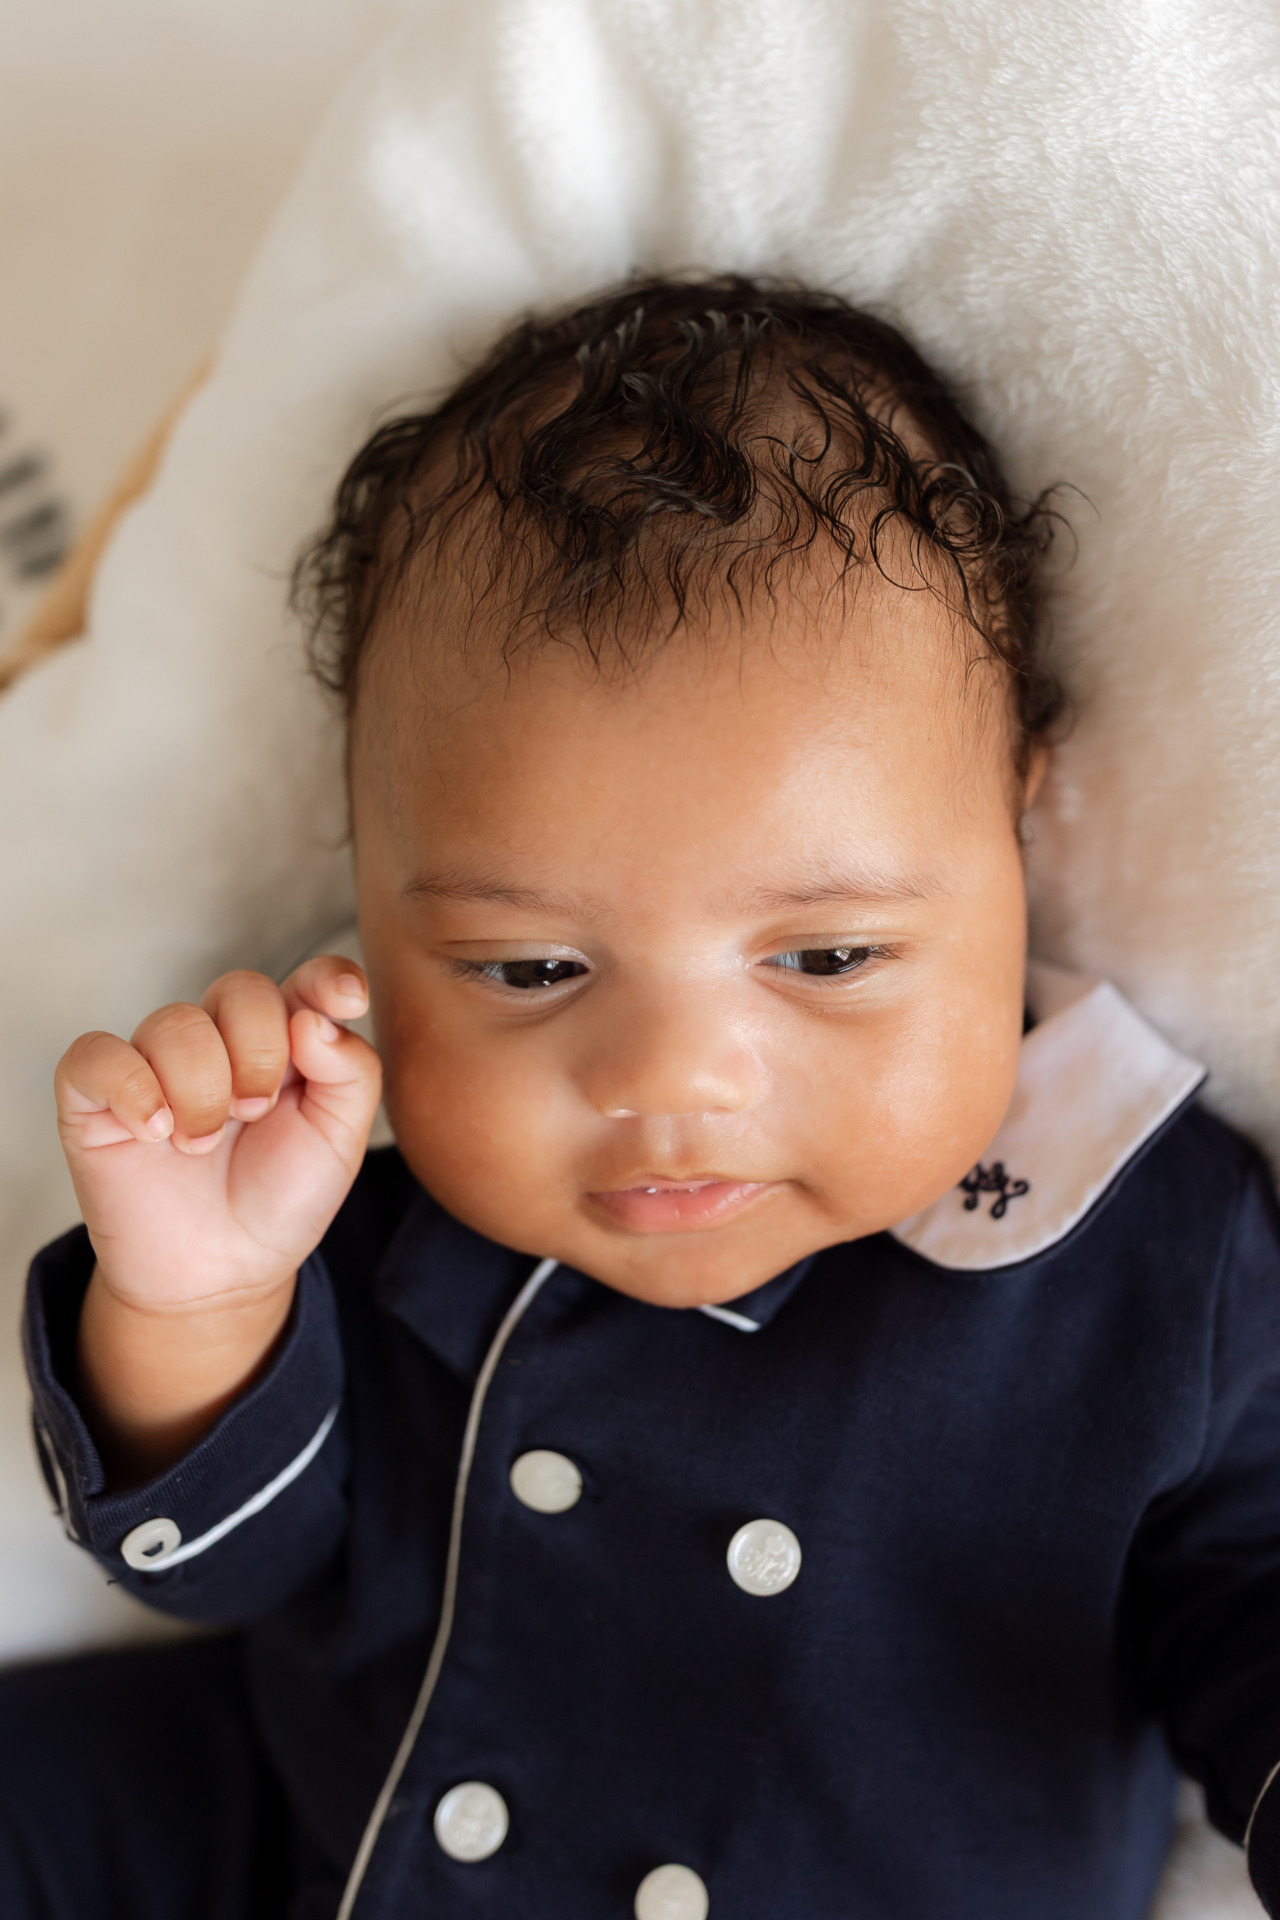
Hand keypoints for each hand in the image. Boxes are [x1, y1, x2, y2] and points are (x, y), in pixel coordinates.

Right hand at [55, 958, 381, 1480]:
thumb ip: (351, 1072)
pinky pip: (96, 1054)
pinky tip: (155, 1132)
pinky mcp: (96, 1095)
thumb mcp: (340, 1141)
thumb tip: (315, 1019)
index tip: (348, 999)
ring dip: (201, 1089)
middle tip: (256, 1113)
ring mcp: (155, 1063)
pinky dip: (131, 1088)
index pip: (307, 982)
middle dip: (259, 1052)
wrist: (222, 1272)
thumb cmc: (280, 1199)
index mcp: (285, 1041)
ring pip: (174, 1022)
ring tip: (202, 1144)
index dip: (327, 978)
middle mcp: (220, 1040)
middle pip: (241, 989)